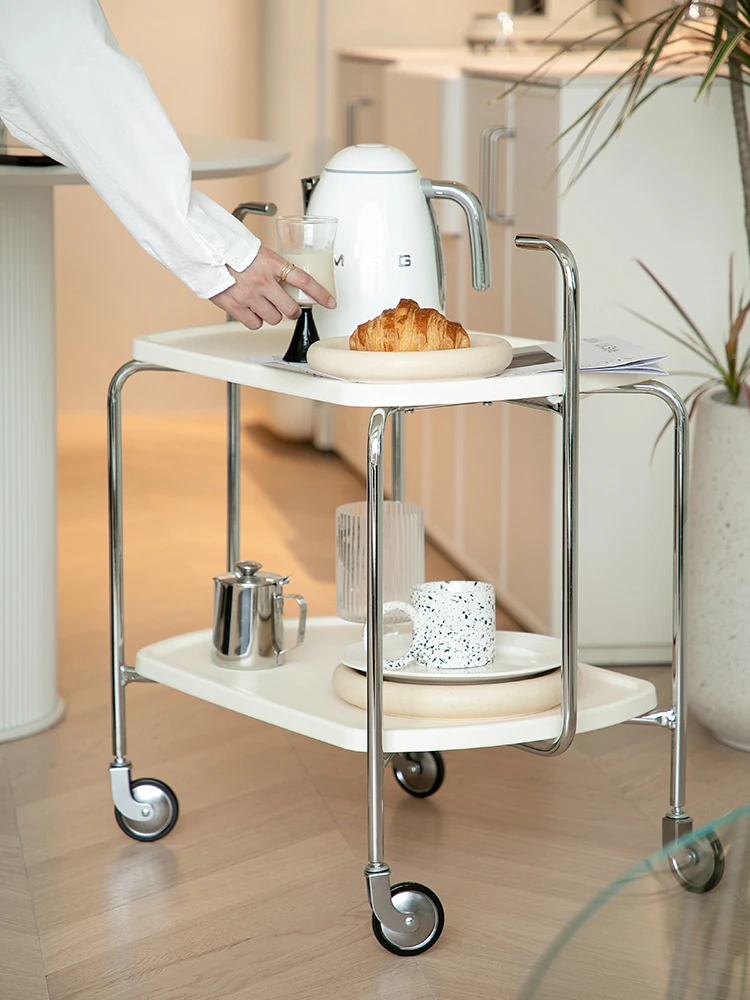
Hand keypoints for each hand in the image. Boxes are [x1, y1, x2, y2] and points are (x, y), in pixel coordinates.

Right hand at [210, 246, 335, 329]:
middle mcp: (262, 281)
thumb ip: (275, 268)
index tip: (331, 303)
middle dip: (292, 311)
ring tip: (263, 304)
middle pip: (291, 309)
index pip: (304, 281)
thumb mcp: (260, 252)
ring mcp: (249, 295)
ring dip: (272, 315)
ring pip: (274, 319)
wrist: (206, 249)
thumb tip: (288, 282)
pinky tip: (251, 310)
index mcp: (272, 263)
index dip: (321, 294)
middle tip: (288, 308)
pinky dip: (255, 320)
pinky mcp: (235, 306)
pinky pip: (255, 324)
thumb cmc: (232, 249)